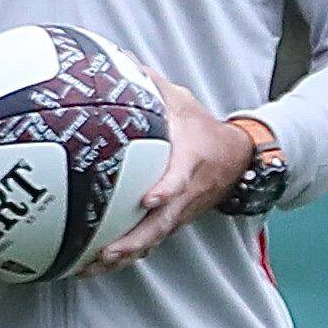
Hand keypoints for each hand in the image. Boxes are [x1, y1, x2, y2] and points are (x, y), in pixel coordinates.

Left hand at [86, 80, 266, 274]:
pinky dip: (124, 258)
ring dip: (124, 257)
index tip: (149, 199)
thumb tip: (119, 58)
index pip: (179, 179)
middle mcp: (184, 195)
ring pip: (152, 241)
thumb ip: (152, 85)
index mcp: (189, 163)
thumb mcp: (182, 102)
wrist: (237, 160)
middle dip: (135, 241)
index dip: (166, 190)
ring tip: (90, 269)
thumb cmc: (202, 130)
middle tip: (107, 252)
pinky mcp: (171, 223)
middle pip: (162, 224)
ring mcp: (178, 213)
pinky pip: (148, 243)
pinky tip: (94, 267)